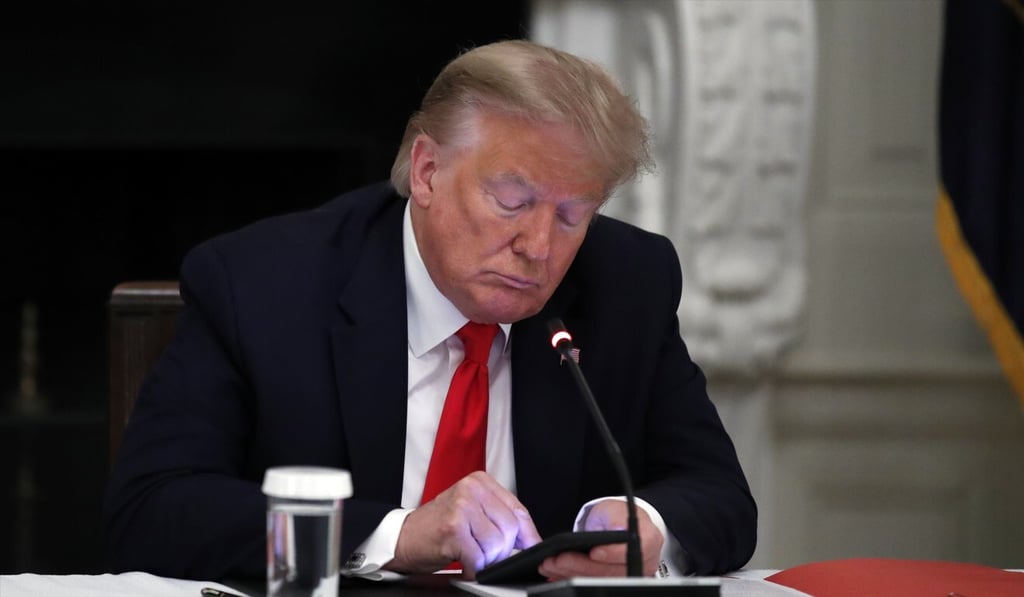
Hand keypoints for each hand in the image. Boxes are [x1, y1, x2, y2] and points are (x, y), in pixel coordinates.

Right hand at [384, 471, 541, 577]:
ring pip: (497, 545)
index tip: (531, 548)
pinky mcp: (452, 529)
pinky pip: (478, 558)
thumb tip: (529, 539)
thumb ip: (499, 517)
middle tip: (487, 555)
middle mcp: (471, 490)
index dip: (528, 535)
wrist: (404, 535)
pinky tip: (466, 564)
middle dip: (503, 551)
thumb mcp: (472, 510)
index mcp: (480, 482)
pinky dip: (475, 569)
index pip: (518, 510)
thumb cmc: (439, 525)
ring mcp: (461, 508)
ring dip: (487, 560)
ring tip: (472, 556)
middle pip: (510, 528)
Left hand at [538, 499, 663, 578]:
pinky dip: (572, 577)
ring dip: (572, 574)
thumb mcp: (615, 509)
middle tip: (559, 559)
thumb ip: (616, 518)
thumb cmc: (617, 517)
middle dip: (582, 566)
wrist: (617, 525)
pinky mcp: (613, 581)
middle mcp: (642, 562)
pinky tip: (557, 572)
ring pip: (599, 580)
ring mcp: (629, 575)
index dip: (612, 554)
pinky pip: (592, 583)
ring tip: (552, 564)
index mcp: (648, 540)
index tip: (593, 552)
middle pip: (612, 571)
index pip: (631, 551)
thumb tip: (618, 530)